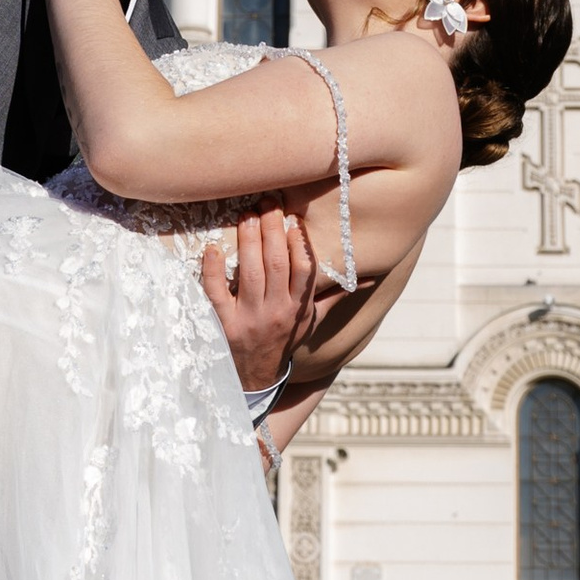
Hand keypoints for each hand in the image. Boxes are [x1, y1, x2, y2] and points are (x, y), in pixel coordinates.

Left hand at [200, 203, 319, 393]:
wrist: (254, 377)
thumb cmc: (285, 340)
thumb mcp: (311, 322)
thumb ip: (334, 297)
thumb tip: (365, 278)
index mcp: (298, 308)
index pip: (304, 272)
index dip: (301, 244)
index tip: (294, 220)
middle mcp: (276, 312)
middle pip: (277, 265)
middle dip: (272, 231)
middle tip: (267, 203)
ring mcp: (248, 318)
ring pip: (250, 273)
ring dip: (248, 241)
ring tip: (247, 214)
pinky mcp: (223, 323)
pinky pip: (216, 292)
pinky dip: (214, 269)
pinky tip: (213, 248)